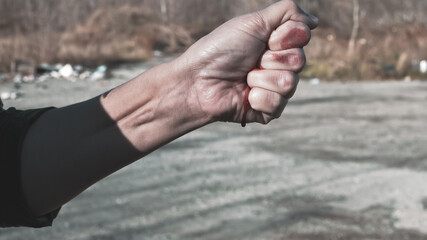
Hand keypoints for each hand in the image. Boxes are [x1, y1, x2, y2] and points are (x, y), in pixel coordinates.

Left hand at [174, 0, 317, 123]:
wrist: (198, 80)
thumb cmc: (220, 49)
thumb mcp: (253, 22)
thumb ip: (287, 13)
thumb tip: (315, 22)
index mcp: (275, 45)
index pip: (303, 38)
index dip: (285, 38)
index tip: (266, 39)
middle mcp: (277, 66)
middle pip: (300, 61)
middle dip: (273, 58)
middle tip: (252, 60)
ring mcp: (273, 90)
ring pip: (291, 84)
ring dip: (263, 78)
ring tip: (244, 78)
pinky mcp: (267, 111)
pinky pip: (279, 104)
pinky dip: (260, 97)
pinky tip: (245, 96)